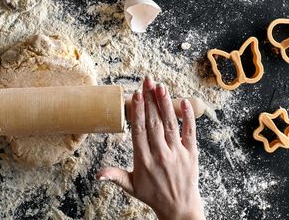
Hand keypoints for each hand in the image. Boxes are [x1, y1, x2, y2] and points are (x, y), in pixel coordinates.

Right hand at [96, 76, 204, 219]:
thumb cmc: (152, 194)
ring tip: (161, 86)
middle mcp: (160, 155)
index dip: (138, 111)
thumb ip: (114, 176)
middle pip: (154, 122)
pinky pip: (190, 132)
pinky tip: (184, 101)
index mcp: (144, 160)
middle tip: (147, 81)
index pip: (139, 130)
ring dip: (165, 104)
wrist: (179, 209)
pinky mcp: (191, 154)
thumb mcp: (130, 186)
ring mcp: (177, 153)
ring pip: (170, 124)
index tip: (136, 95)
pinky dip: (188, 117)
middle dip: (149, 100)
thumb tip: (96, 175)